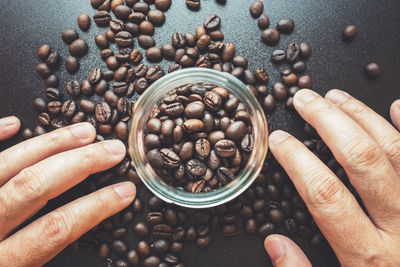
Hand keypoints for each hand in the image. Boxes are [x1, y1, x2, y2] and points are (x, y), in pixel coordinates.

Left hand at [0, 117, 135, 265]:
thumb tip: (71, 236)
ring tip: (83, 132)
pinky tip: (15, 122)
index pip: (55, 229)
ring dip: (49, 144)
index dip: (96, 207)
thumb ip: (32, 260)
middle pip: (33, 187)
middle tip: (111, 150)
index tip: (124, 191)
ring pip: (6, 166)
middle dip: (80, 164)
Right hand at [264, 89, 399, 265]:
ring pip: (395, 151)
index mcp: (370, 256)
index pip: (325, 194)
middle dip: (328, 122)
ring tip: (335, 97)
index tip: (279, 140)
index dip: (298, 161)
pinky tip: (396, 106)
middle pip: (361, 160)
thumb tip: (274, 243)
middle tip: (305, 100)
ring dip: (362, 117)